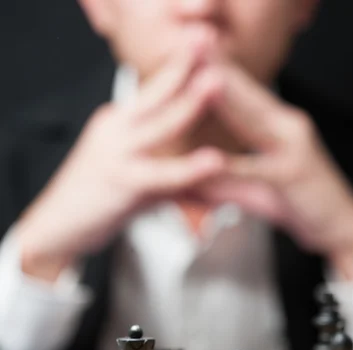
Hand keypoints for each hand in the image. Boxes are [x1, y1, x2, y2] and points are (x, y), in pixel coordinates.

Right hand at [15, 43, 224, 281]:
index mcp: (117, 123)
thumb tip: (203, 170)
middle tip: (207, 40)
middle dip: (183, 66)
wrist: (58, 227)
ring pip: (159, 126)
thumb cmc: (95, 199)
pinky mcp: (122, 185)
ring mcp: (117, 156)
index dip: (177, 65)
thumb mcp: (130, 172)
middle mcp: (115, 132)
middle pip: (155, 94)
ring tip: (215, 84)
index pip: (153, 89)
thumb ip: (166, 168)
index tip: (200, 44)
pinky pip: (162, 176)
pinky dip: (189, 169)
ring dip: (189, 103)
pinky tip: (213, 161)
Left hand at [194, 62, 352, 279]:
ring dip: (228, 98)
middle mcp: (289, 128)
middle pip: (248, 95)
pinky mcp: (294, 177)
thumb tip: (190, 183)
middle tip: (194, 41)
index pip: (245, 93)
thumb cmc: (301, 206)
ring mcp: (294, 150)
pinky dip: (234, 166)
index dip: (220, 69)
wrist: (342, 228)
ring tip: (202, 77)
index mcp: (280, 125)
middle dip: (219, 68)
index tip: (193, 49)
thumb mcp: (260, 191)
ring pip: (254, 121)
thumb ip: (227, 182)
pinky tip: (211, 159)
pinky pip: (257, 171)